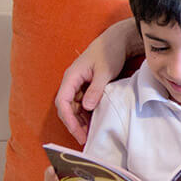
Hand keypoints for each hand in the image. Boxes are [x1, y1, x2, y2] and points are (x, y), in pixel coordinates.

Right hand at [54, 22, 133, 143]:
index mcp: (71, 77)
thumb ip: (96, 89)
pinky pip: (83, 105)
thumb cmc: (109, 52)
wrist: (118, 41)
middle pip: (66, 108)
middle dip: (73, 124)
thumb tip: (86, 107)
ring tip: (89, 136)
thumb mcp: (105, 71)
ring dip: (80, 122)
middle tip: (84, 139)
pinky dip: (87, 115)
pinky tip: (94, 125)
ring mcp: (79, 85)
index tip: (77, 132)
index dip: (68, 119)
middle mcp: (72, 82)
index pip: (62, 102)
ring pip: (74, 108)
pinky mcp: (87, 87)